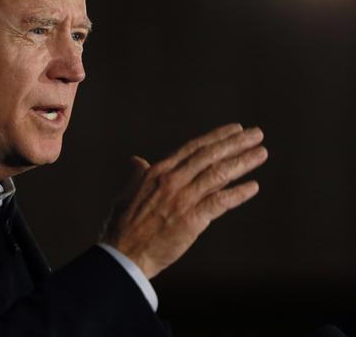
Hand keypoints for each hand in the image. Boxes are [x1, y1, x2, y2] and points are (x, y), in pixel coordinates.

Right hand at [101, 123, 266, 278]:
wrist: (123, 255)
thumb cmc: (122, 227)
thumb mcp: (127, 194)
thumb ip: (137, 176)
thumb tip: (137, 160)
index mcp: (157, 172)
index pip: (192, 148)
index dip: (216, 137)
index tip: (234, 129)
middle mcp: (171, 181)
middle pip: (209, 156)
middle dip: (235, 143)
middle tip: (257, 134)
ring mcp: (182, 199)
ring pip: (218, 175)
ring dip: (242, 162)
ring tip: (261, 153)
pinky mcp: (191, 220)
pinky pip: (220, 203)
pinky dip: (237, 194)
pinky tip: (253, 187)